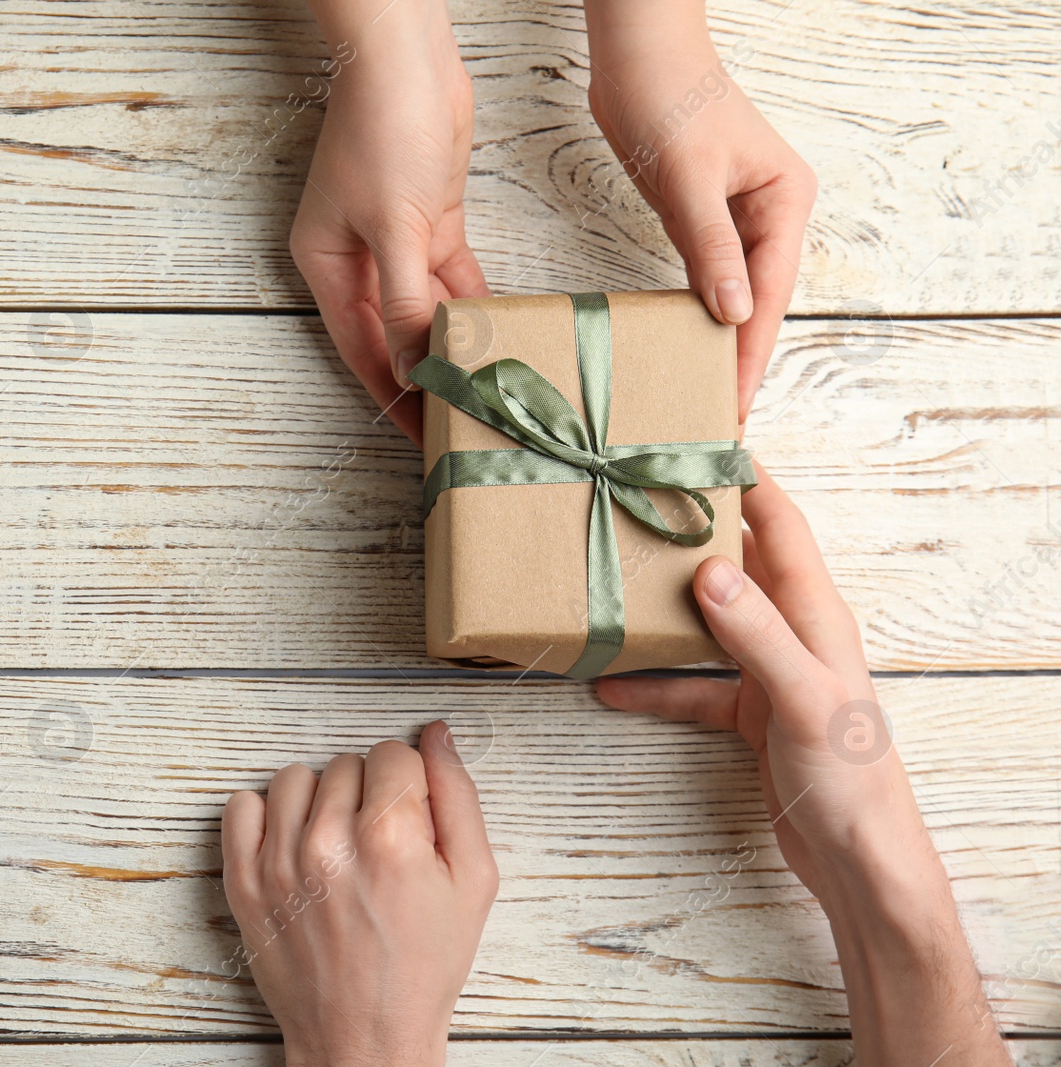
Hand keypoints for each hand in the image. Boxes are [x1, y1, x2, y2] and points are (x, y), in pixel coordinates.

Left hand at [221, 721, 498, 1066]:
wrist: (364, 1036)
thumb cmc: (421, 966)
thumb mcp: (473, 882)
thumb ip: (459, 797)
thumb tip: (439, 735)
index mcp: (391, 838)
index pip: (394, 752)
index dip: (408, 783)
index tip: (408, 818)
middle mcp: (329, 843)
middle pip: (347, 763)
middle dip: (367, 794)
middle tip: (377, 845)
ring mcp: (279, 862)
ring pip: (296, 778)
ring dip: (319, 801)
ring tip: (336, 845)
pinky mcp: (243, 881)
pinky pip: (241, 805)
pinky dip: (266, 817)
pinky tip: (293, 846)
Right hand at [291, 0, 488, 444]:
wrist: (408, 56)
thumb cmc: (383, 130)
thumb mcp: (395, 226)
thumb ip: (403, 301)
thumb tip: (409, 364)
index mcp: (326, 264)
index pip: (360, 349)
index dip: (390, 395)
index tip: (421, 438)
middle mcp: (355, 259)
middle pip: (390, 336)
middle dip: (423, 377)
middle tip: (461, 421)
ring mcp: (394, 240)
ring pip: (423, 310)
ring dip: (451, 344)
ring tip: (483, 388)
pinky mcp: (431, 219)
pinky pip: (449, 279)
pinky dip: (470, 304)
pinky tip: (496, 334)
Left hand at [585, 2, 815, 422]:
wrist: (637, 53)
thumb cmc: (668, 98)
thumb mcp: (689, 179)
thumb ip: (711, 247)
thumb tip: (733, 313)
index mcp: (785, 200)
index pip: (770, 293)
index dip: (751, 353)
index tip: (734, 402)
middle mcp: (771, 211)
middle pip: (758, 300)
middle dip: (739, 357)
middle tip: (719, 416)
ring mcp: (738, 215)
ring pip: (734, 292)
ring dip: (719, 340)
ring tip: (703, 393)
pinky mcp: (703, 215)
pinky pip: (708, 274)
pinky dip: (699, 310)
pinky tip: (687, 344)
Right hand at [596, 466, 1009, 1065]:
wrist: (858, 859)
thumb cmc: (850, 778)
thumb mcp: (802, 697)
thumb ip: (756, 634)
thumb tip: (708, 569)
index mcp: (816, 615)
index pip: (780, 525)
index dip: (745, 478)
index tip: (698, 439)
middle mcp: (793, 633)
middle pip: (736, 565)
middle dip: (688, 533)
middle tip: (632, 502)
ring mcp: (770, 673)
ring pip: (706, 623)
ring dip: (661, 608)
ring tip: (608, 585)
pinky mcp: (749, 713)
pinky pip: (692, 684)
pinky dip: (653, 682)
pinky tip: (608, 683)